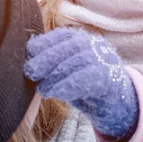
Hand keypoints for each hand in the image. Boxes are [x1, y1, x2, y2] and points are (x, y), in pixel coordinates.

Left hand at [24, 27, 138, 139]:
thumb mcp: (64, 72)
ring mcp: (104, 59)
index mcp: (81, 39)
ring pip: (78, 61)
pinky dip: (69, 85)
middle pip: (68, 46)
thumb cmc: (83, 87)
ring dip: (55, 75)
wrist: (116, 106)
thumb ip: (50, 65)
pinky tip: (56, 93)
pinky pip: (88, 78)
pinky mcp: (110, 77)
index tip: (28, 56)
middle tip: (30, 72)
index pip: (60, 35)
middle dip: (46, 58)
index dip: (43, 44)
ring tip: (43, 89)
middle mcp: (94, 45)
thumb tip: (26, 64)